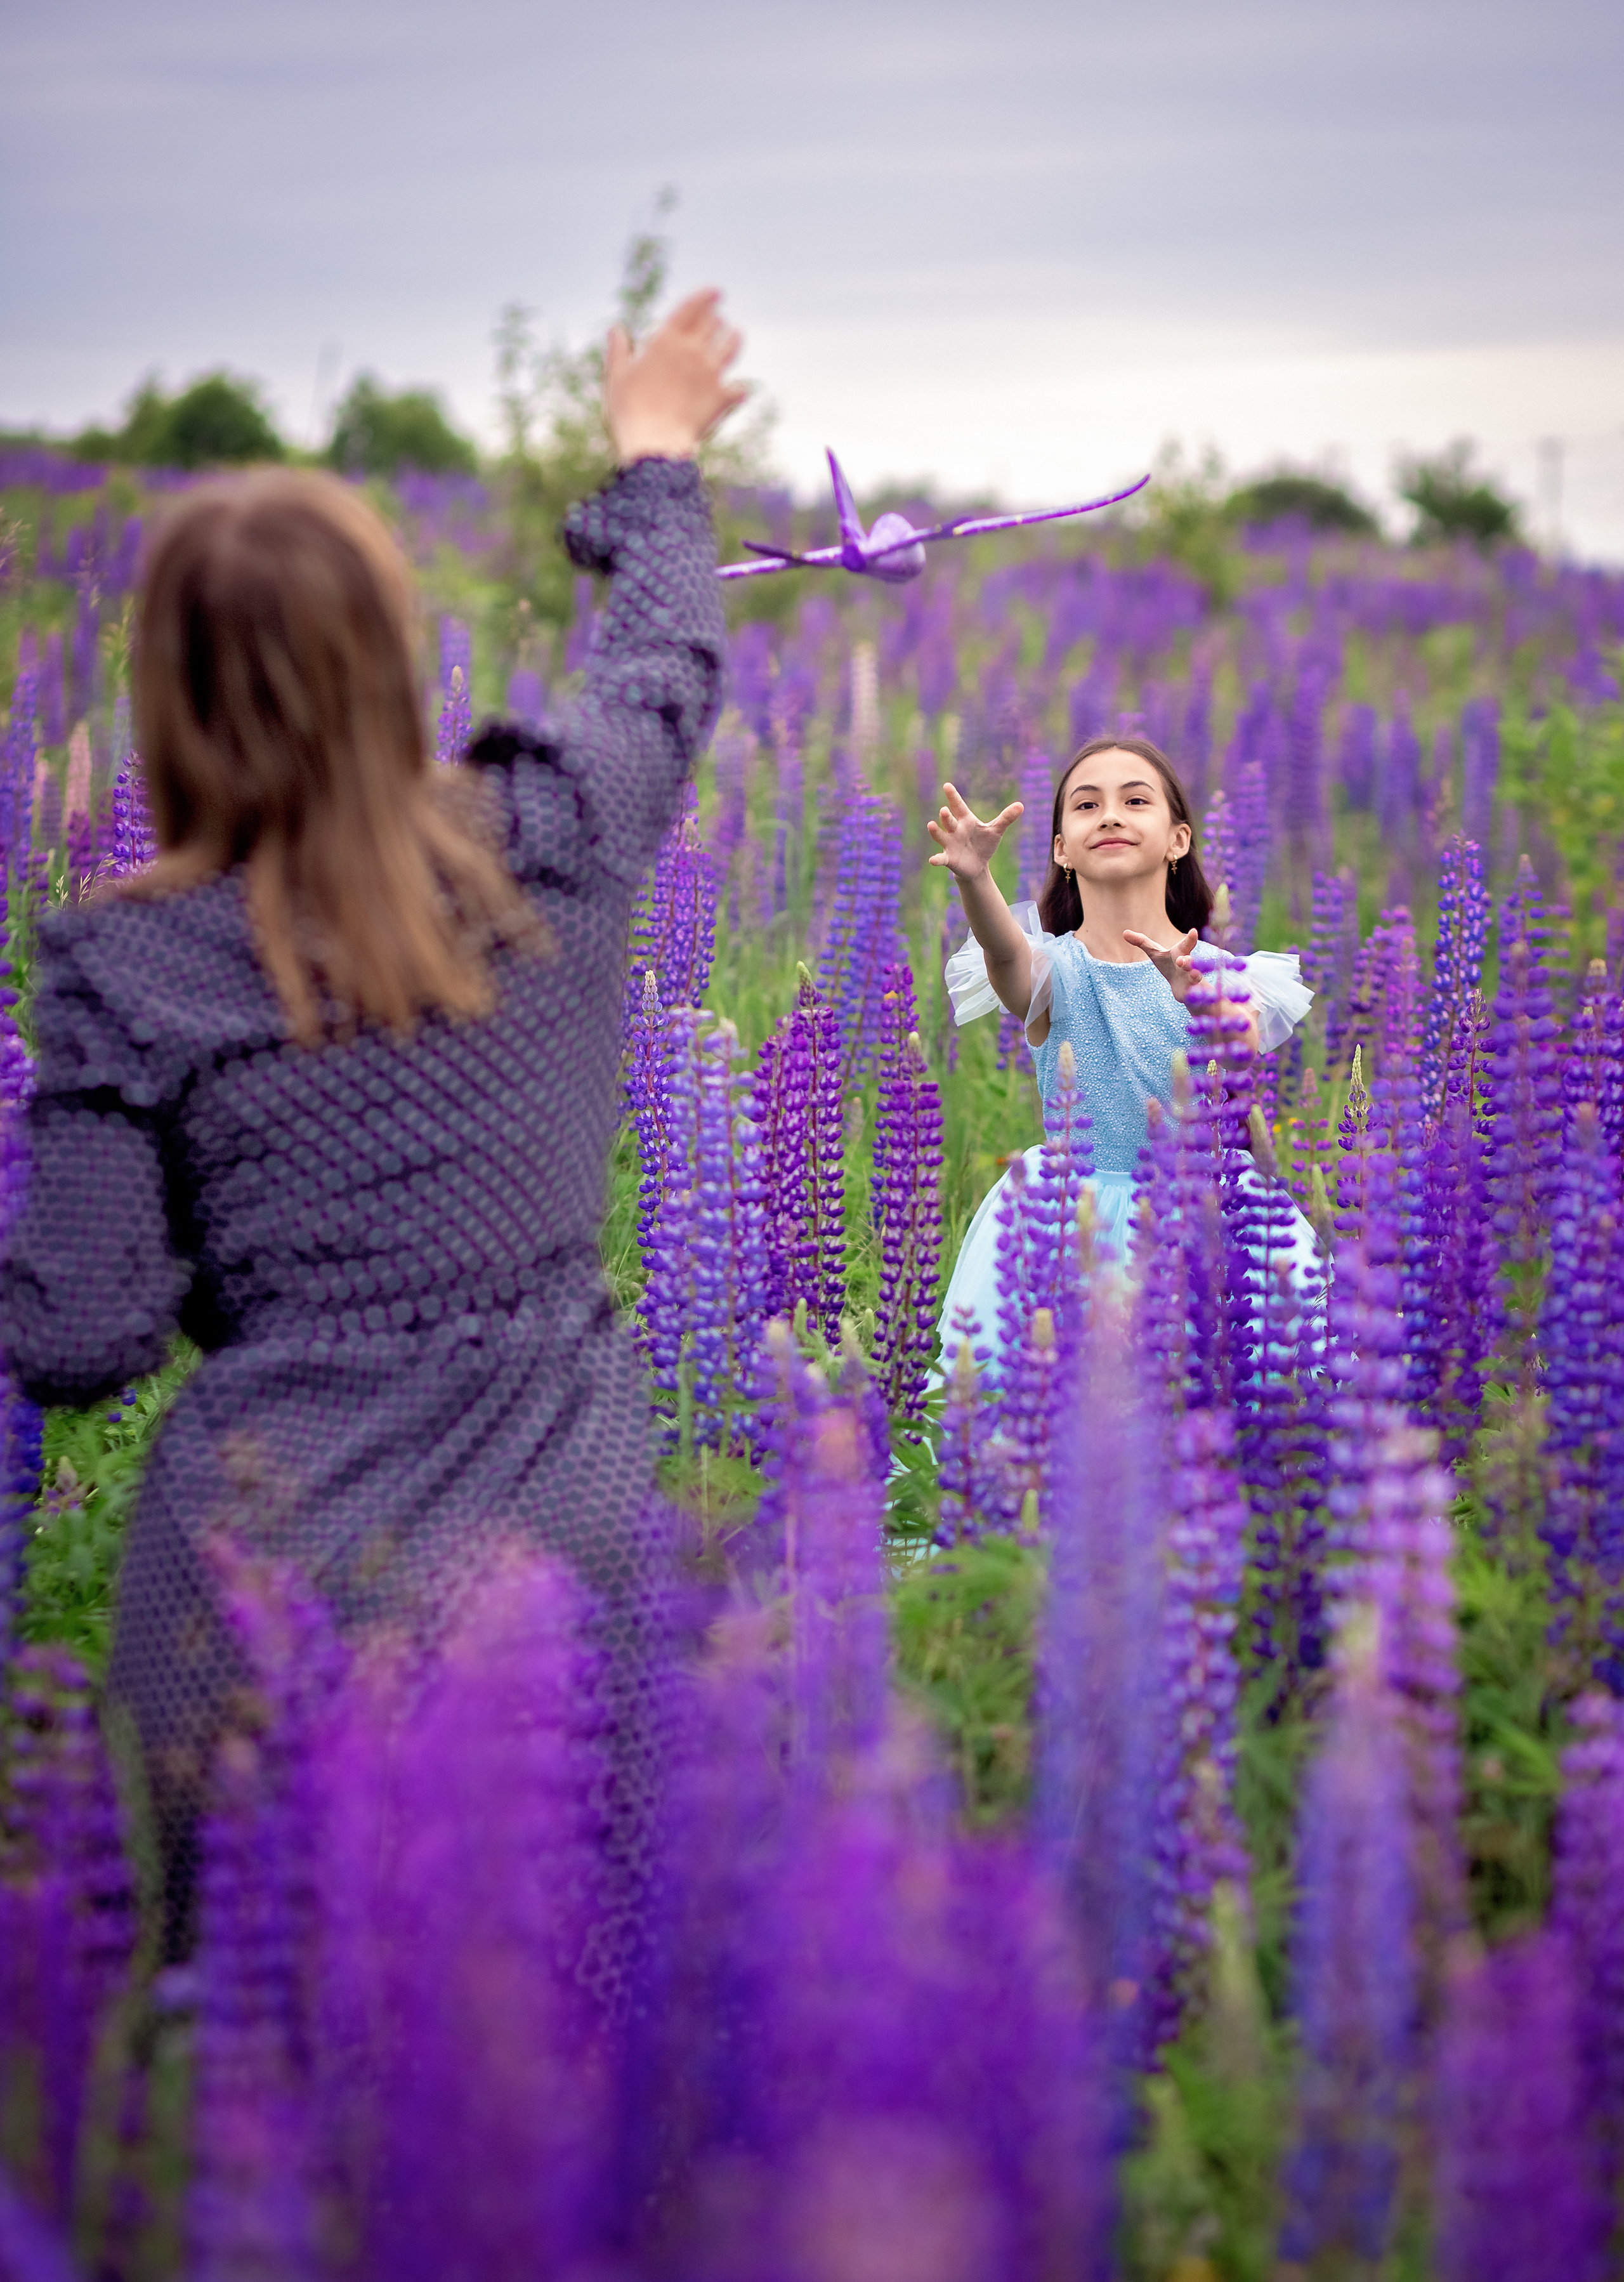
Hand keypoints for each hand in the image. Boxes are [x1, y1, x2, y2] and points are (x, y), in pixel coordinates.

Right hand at [605, 288, 747, 463]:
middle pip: (714, 323)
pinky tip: (738, 389)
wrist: (654, 444)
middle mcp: (693, 351)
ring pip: (733, 344)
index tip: (716, 291)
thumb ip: (618, 351)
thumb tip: (615, 329)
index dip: (706, 296)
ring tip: (735, 335)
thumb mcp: (616, 377)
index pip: (693, 307)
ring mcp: (711, 373)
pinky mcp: (722, 397)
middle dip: (716, 319)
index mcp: (666, 340)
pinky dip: (738, 388)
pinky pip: (738, 388)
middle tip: (717, 319)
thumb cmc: (629, 411)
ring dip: (734, 337)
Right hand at [926, 783, 1022, 881]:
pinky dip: (936, 859)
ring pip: (940, 835)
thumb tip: (1021, 805)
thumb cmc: (984, 844)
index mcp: (965, 820)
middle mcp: (955, 830)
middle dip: (946, 816)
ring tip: (930, 825)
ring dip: (935, 831)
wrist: (977, 865)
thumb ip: (1006, 818)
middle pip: (949, 820)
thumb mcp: (995, 830)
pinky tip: (932, 860)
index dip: (953, 796)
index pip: (958, 806)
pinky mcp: (949, 858)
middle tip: (944, 810)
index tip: (947, 785)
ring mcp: (950, 844)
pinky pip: (940, 858)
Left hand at [1122, 926, 1199, 1002]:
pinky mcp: (1193, 992)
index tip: (1193, 931)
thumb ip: (1142, 942)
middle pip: (1190, 961)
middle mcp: (1189, 964)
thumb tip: (1124, 932)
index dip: (1189, 938)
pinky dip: (1195, 995)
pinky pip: (1195, 993)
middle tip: (1181, 961)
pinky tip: (1192, 996)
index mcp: (1180, 953)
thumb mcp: (1156, 954)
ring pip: (1195, 977)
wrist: (1184, 987)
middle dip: (1187, 961)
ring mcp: (1193, 978)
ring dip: (1194, 975)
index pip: (1185, 944)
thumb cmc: (1169, 965)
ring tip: (1193, 975)